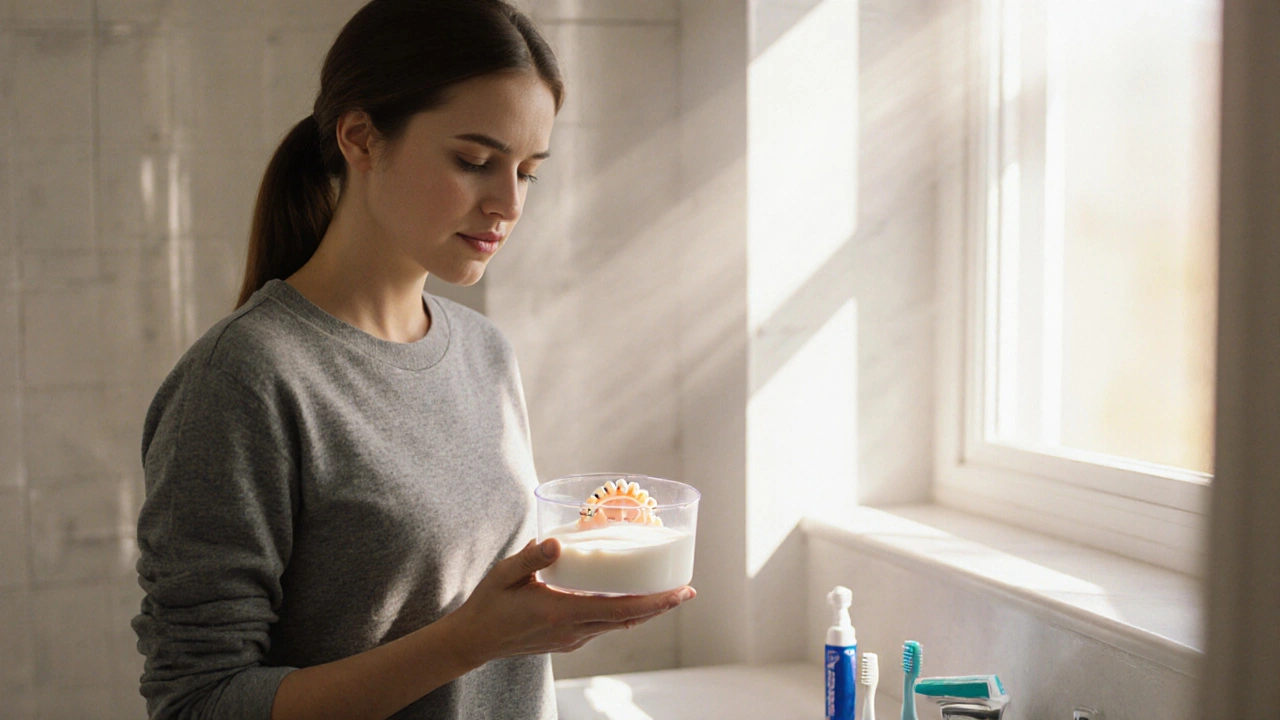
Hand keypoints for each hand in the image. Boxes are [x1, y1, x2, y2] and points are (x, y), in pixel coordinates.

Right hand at [448, 538, 695, 664]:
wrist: (474, 640)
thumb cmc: (490, 604)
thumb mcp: (507, 574)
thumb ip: (533, 558)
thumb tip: (557, 540)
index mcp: (564, 612)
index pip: (621, 609)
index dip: (654, 602)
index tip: (679, 593)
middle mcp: (574, 630)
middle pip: (628, 619)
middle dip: (660, 606)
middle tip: (687, 591)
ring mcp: (572, 638)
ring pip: (618, 624)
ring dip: (644, 610)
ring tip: (666, 594)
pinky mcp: (568, 640)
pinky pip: (604, 626)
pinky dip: (624, 613)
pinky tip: (629, 600)